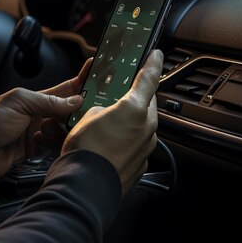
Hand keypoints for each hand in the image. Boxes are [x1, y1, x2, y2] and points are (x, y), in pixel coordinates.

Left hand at [0, 59, 91, 183]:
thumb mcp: (18, 104)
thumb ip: (47, 102)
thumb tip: (74, 101)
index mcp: (34, 98)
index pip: (65, 88)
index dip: (82, 80)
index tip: (98, 73)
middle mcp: (38, 114)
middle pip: (69, 111)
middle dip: (79, 112)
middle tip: (91, 113)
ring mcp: (37, 133)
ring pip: (64, 131)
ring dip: (64, 132)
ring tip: (53, 133)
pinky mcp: (35, 151)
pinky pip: (55, 147)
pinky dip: (57, 146)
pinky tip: (52, 146)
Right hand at [62, 50, 163, 191]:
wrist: (86, 187)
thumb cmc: (85, 151)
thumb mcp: (85, 116)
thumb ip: (100, 108)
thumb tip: (103, 114)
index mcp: (135, 109)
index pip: (149, 78)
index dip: (152, 63)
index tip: (156, 55)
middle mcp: (147, 128)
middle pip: (145, 104)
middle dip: (133, 98)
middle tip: (118, 96)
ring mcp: (145, 149)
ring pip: (140, 127)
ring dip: (127, 123)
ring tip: (104, 127)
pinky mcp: (140, 165)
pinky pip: (134, 147)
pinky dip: (124, 143)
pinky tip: (106, 147)